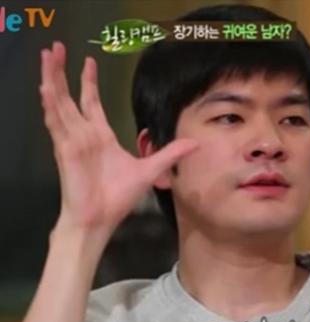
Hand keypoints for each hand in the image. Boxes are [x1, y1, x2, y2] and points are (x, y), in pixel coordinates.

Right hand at [39, 41, 196, 232]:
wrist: (100, 219)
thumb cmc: (118, 197)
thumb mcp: (149, 170)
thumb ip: (170, 154)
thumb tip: (195, 143)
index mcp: (101, 137)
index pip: (92, 103)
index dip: (89, 83)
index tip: (89, 63)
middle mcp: (85, 135)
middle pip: (72, 97)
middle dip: (64, 72)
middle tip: (58, 48)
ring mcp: (73, 141)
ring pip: (59, 104)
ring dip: (52, 80)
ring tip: (48, 56)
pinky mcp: (65, 150)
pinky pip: (56, 124)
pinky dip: (50, 105)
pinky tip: (46, 87)